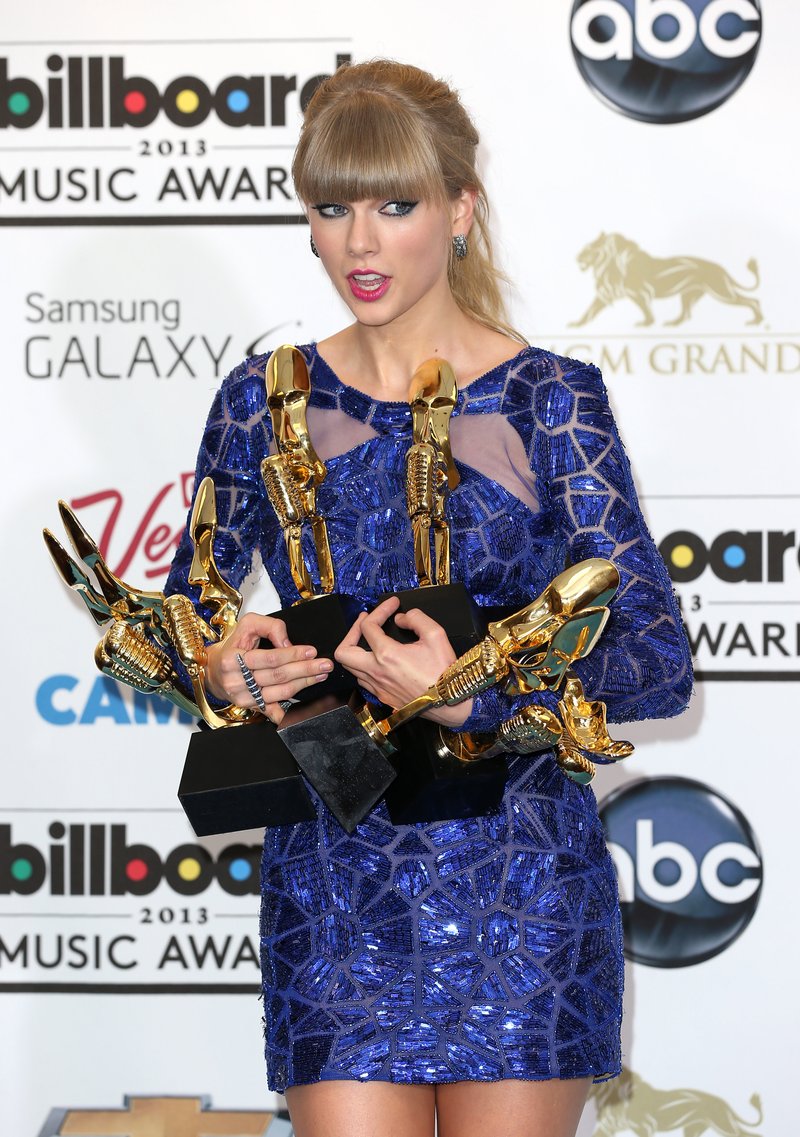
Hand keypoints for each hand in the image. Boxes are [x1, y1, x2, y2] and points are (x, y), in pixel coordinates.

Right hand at [204, 611, 331, 723]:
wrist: (214, 670)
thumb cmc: (233, 645)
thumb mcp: (248, 625)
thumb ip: (270, 626)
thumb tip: (288, 643)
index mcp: (233, 659)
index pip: (270, 658)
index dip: (293, 655)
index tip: (312, 651)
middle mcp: (237, 681)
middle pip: (278, 676)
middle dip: (305, 670)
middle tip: (325, 665)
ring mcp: (243, 697)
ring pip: (280, 692)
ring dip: (304, 684)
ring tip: (320, 675)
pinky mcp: (250, 707)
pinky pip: (273, 712)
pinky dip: (289, 712)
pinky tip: (305, 707)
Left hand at [334, 597, 473, 727]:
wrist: (450, 702)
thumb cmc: (444, 672)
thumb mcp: (436, 634)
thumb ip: (416, 619)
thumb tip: (401, 618)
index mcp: (387, 655)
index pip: (368, 626)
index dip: (379, 610)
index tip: (392, 605)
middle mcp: (377, 672)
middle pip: (343, 652)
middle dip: (351, 633)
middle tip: (366, 624)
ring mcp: (378, 687)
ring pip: (350, 668)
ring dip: (356, 651)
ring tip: (370, 640)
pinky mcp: (383, 697)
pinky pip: (363, 680)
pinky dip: (365, 667)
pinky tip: (378, 660)